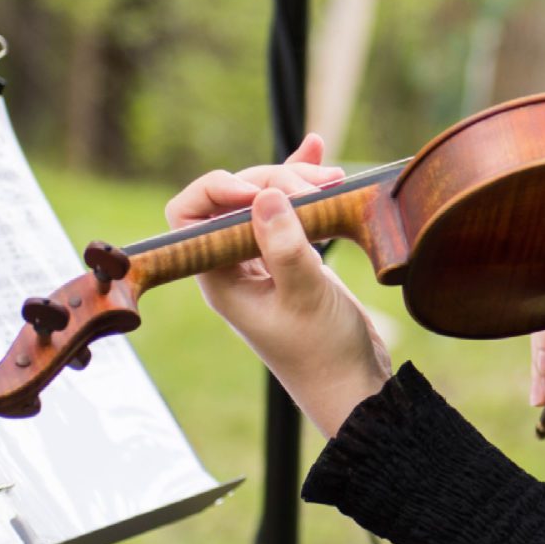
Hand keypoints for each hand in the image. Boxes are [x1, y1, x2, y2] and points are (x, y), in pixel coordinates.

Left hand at [170, 134, 390, 436]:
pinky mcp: (294, 257)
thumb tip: (265, 196)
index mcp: (219, 277)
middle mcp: (234, 265)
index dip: (214, 190)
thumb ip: (284, 247)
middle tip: (315, 188)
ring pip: (265, 199)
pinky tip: (323, 157)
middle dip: (272, 182)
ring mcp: (264, 259)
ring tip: (332, 177)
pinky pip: (292, 210)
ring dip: (294, 179)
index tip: (257, 191)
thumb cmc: (324, 353)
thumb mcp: (305, 298)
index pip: (187, 216)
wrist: (356, 386)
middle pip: (233, 198)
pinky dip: (305, 184)